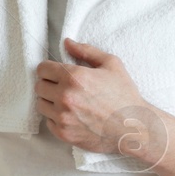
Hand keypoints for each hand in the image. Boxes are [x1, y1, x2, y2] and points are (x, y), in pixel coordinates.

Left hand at [35, 39, 168, 162]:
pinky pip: (48, 121)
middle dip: (49, 84)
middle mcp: (65, 96)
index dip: (50, 70)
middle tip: (64, 88)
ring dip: (50, 101)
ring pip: (40, 104)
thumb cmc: (124, 95)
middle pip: (39, 86)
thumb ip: (86, 51)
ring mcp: (63, 116)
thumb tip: (66, 42)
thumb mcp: (112, 65)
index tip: (57, 74)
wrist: (135, 128)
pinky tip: (72, 115)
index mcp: (74, 77)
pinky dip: (56, 118)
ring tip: (68, 102)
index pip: (42, 69)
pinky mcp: (63, 133)